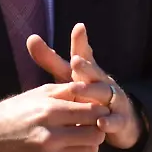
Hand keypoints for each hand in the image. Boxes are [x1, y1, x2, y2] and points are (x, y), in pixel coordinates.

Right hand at [0, 80, 114, 151]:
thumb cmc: (15, 112)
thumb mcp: (38, 94)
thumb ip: (66, 91)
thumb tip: (90, 89)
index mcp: (50, 111)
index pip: (92, 113)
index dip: (100, 111)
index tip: (98, 110)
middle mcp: (52, 135)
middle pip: (96, 134)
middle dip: (98, 128)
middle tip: (91, 124)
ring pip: (91, 151)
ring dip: (91, 143)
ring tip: (80, 135)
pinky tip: (74, 149)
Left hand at [27, 23, 143, 149]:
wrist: (119, 118)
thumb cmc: (87, 93)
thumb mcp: (69, 77)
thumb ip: (51, 60)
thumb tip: (30, 37)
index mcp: (89, 71)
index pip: (84, 54)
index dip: (80, 42)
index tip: (78, 28)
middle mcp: (102, 81)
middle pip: (94, 72)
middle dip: (85, 67)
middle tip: (75, 61)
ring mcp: (113, 99)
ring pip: (103, 93)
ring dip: (91, 91)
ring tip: (76, 89)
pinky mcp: (120, 119)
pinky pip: (115, 121)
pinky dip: (110, 122)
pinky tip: (101, 124)